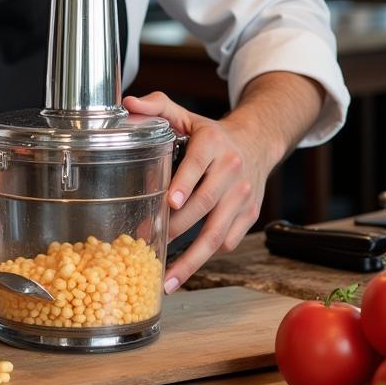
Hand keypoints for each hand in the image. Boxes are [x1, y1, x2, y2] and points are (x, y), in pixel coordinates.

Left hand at [124, 91, 278, 294]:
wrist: (257, 142)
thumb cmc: (210, 132)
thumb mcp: (184, 114)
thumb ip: (156, 107)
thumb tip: (127, 104)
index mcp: (212, 143)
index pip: (198, 164)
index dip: (184, 184)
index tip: (169, 202)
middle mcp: (232, 170)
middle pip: (206, 204)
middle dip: (177, 228)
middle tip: (149, 245)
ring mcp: (244, 196)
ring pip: (218, 233)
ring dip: (192, 259)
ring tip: (168, 280)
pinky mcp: (250, 215)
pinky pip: (228, 241)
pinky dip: (207, 256)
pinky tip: (184, 270)